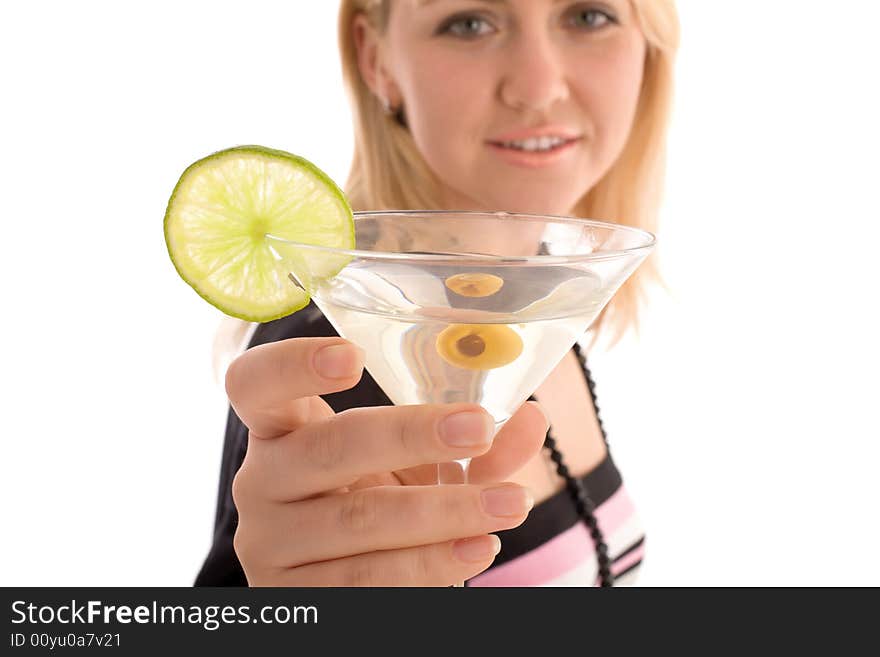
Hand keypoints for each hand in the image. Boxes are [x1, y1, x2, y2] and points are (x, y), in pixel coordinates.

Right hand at [226, 336, 547, 585]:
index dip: (293, 364)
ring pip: (356, 521)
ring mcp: (269, 543)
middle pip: (327, 448)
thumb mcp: (418, 465)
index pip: (254, 383)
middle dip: (410, 437)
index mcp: (281, 427)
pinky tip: (475, 547)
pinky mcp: (291, 596)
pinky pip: (364, 581)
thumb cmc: (380, 502)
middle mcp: (262, 480)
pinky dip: (428, 564)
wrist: (351, 580)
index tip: (354, 357)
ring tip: (507, 504)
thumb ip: (469, 442)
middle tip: (478, 427)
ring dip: (442, 512)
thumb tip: (533, 418)